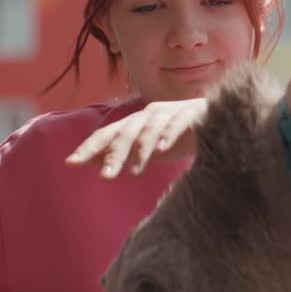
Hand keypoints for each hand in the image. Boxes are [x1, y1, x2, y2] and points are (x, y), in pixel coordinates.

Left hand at [66, 98, 205, 177]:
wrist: (220, 119)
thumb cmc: (178, 136)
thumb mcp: (146, 148)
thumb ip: (121, 152)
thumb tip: (90, 161)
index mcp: (135, 124)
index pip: (107, 135)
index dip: (88, 147)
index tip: (70, 164)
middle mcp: (148, 115)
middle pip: (125, 134)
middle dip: (113, 155)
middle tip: (105, 178)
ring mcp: (169, 113)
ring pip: (148, 130)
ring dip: (139, 151)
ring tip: (133, 173)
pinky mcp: (191, 113)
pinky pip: (176, 124)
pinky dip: (167, 135)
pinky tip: (161, 150)